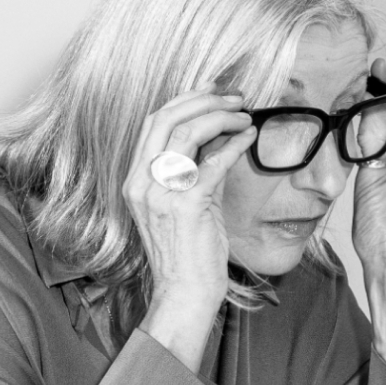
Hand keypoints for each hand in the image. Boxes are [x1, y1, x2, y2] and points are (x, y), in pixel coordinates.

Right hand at [126, 91, 255, 370]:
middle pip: (166, 118)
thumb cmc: (189, 251)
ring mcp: (161, 193)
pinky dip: (235, 144)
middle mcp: (142, 182)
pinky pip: (213, 161)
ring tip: (245, 116)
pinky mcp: (187, 205)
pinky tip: (250, 137)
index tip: (213, 93)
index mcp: (136, 179)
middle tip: (235, 97)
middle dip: (204, 100)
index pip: (153, 123)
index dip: (184, 101)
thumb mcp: (186, 202)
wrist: (185, 291)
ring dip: (222, 117)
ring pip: (187, 132)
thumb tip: (221, 137)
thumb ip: (196, 169)